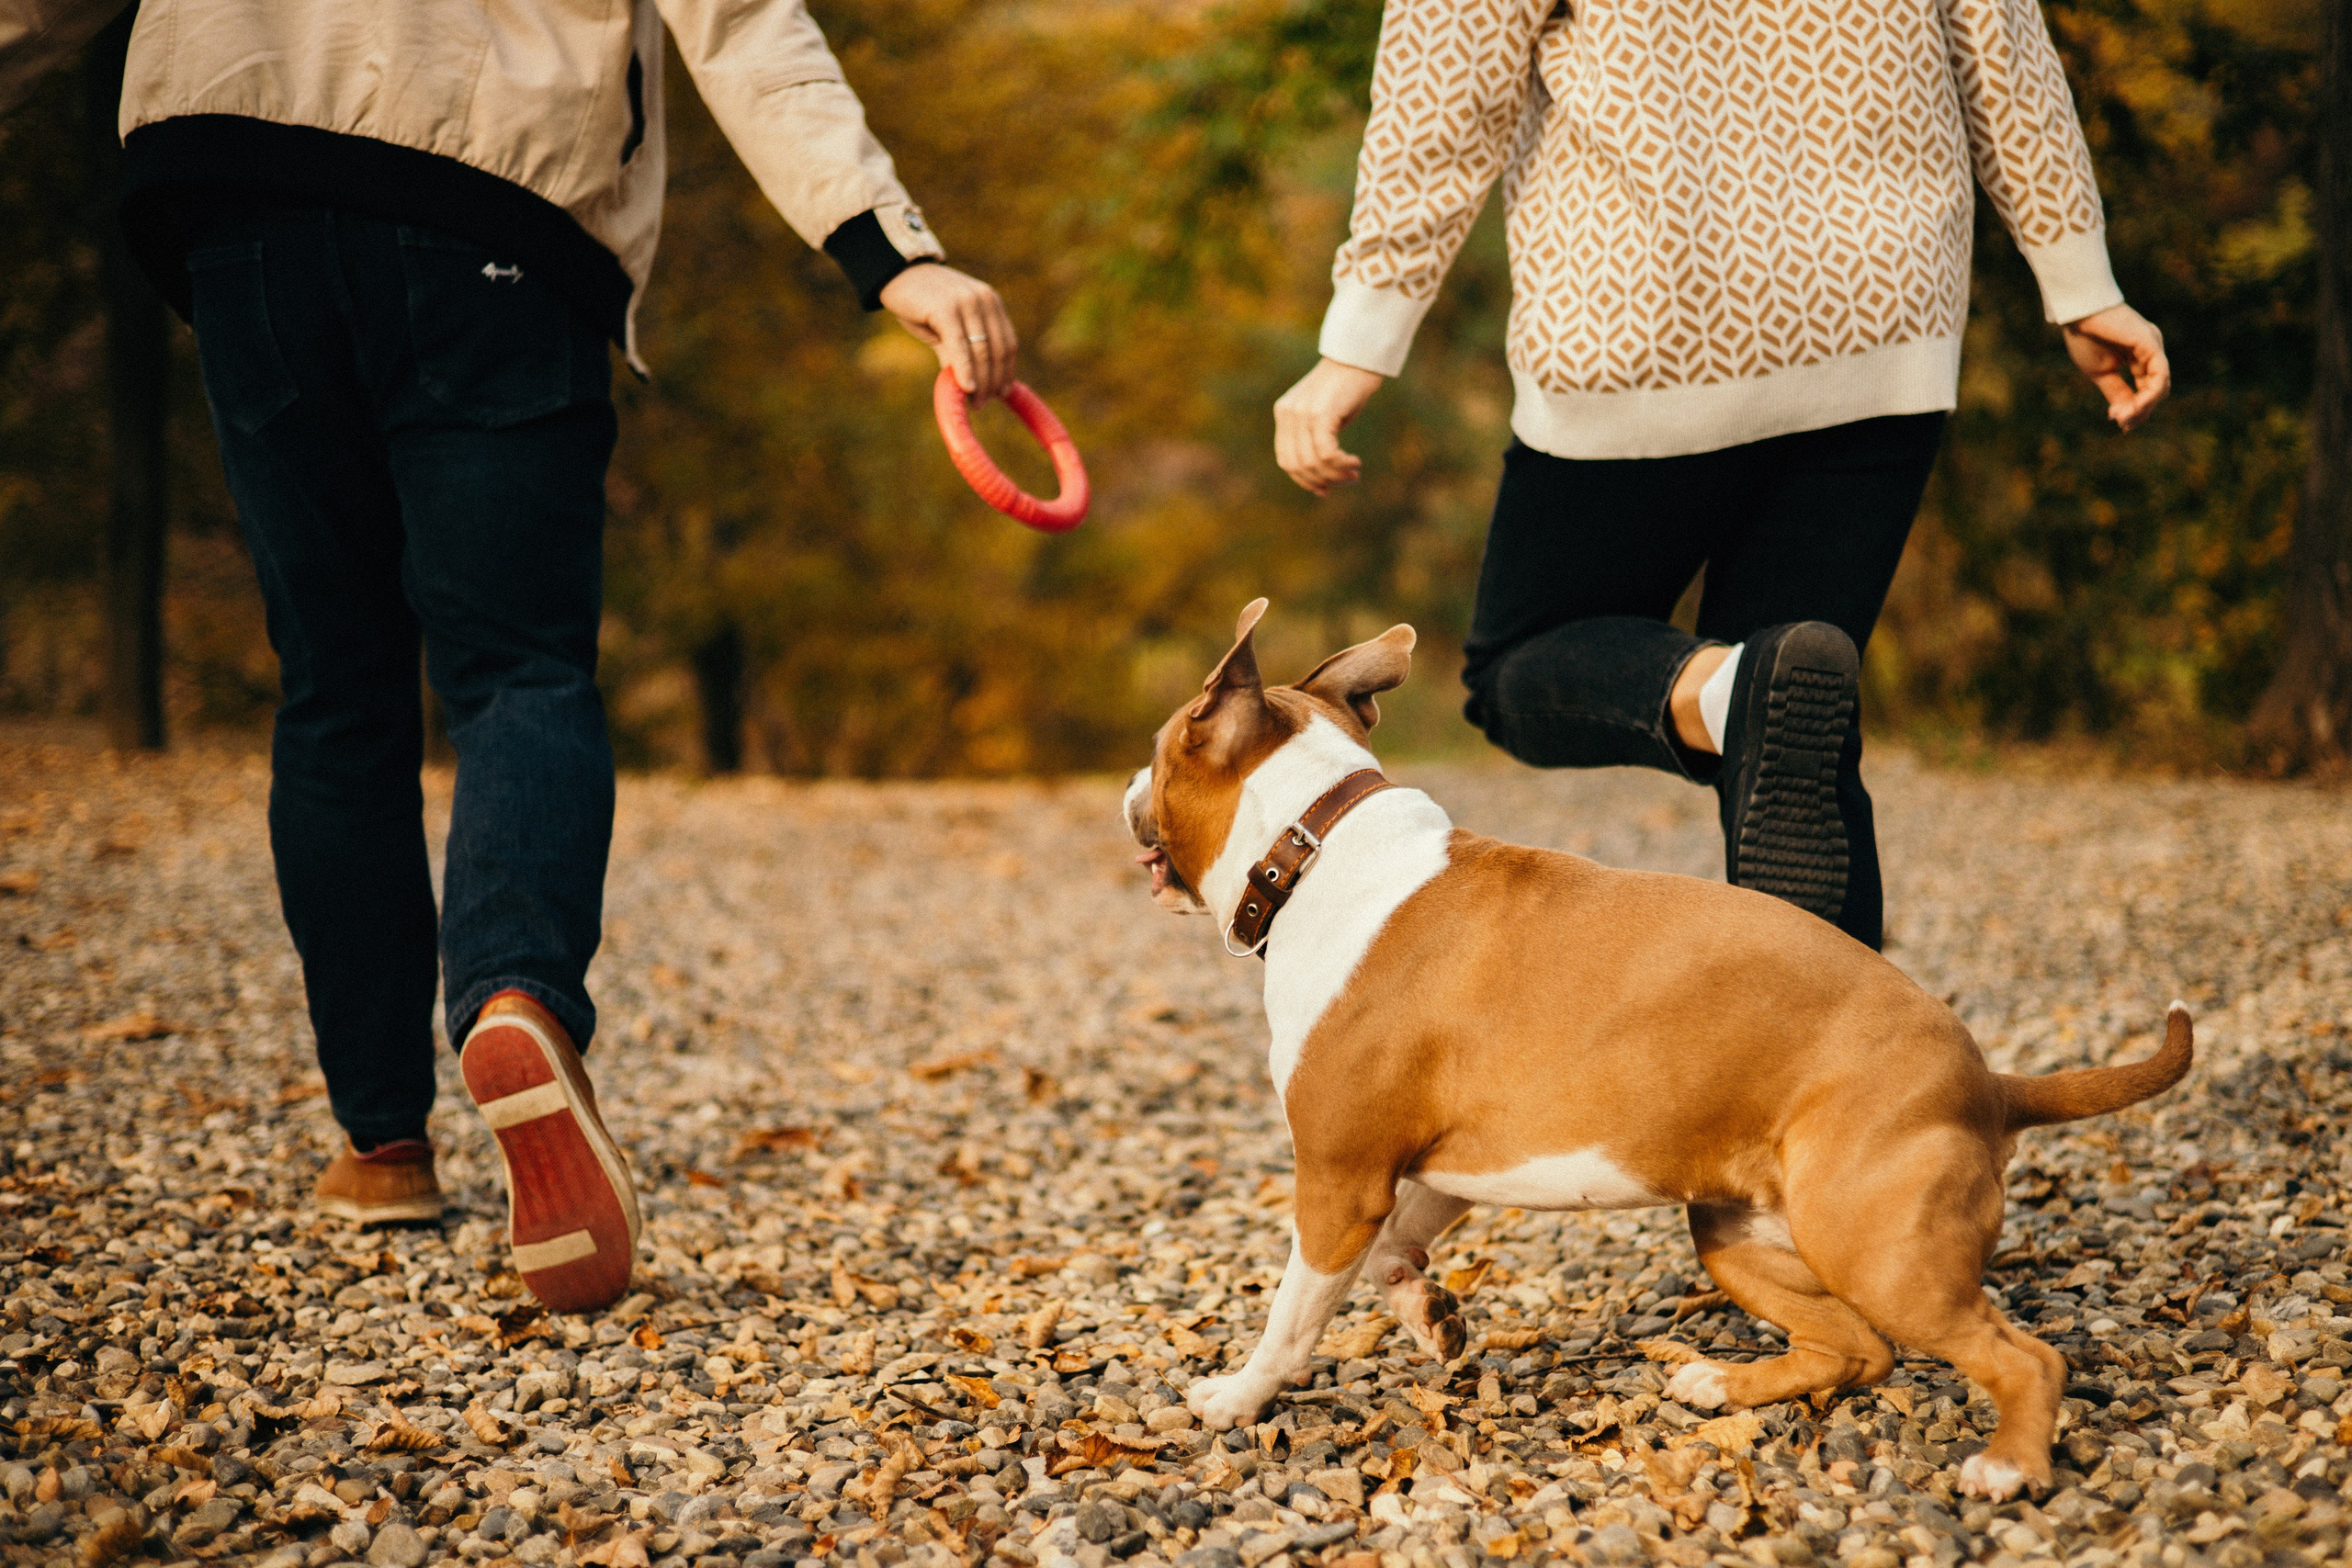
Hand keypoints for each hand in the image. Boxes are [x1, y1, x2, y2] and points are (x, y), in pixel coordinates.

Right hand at [880, 264, 1017, 398]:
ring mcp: (966, 303)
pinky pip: (960, 346)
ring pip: (982, 351)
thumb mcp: (946, 327)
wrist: (896, 273)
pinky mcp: (946, 309)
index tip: (1002, 393)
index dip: (1006, 372)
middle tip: (983, 404)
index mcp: (990, 303)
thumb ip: (959, 352)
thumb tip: (969, 387)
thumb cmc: (921, 302)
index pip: (1008, 343)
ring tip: (976, 402)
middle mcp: (984, 300)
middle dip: (993, 382)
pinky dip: (965, 370)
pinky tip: (967, 388)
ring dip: (981, 382)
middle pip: (998, 350)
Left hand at [1274, 358, 1386, 494]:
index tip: (1326, 489)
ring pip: (1312, 462)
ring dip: (1335, 474)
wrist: (1358, 357)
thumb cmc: (1346, 386)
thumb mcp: (1324, 414)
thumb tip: (1320, 475)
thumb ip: (1315, 438)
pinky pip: (1326, 452)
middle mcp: (1288, 414)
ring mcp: (1302, 413)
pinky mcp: (1320, 413)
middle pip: (1297, 465)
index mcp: (1284, 414)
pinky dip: (1341, 464)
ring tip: (1354, 473)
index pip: (1286, 460)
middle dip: (1322, 480)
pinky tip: (1354, 463)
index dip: (1304, 480)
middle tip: (1348, 480)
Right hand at [2062, 303, 2169, 430]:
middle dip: (2141, 410)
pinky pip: (2159, 374)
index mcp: (2140, 356)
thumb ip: (2115, 391)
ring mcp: (2154, 346)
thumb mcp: (2101, 373)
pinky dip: (2148, 394)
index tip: (2119, 423)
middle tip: (2121, 423)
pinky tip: (2134, 405)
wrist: (2078, 314)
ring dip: (2144, 406)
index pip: (2146, 388)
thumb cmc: (2085, 337)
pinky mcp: (2151, 343)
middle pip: (2157, 389)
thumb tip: (2122, 414)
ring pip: (2160, 385)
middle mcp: (2152, 351)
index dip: (2136, 408)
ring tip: (2124, 417)